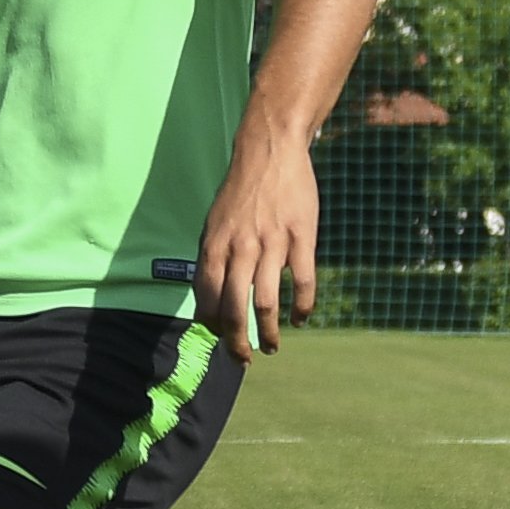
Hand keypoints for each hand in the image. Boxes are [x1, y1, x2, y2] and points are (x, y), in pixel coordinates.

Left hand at [193, 135, 321, 360]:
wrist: (269, 150)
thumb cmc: (240, 192)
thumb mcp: (214, 223)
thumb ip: (213, 259)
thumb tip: (210, 299)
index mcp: (214, 245)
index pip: (207, 299)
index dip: (213, 326)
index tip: (220, 339)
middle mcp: (240, 248)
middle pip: (234, 308)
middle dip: (237, 342)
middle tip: (243, 358)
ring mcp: (272, 243)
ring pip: (266, 302)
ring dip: (268, 332)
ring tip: (272, 346)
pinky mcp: (301, 236)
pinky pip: (302, 281)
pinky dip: (303, 307)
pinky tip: (301, 318)